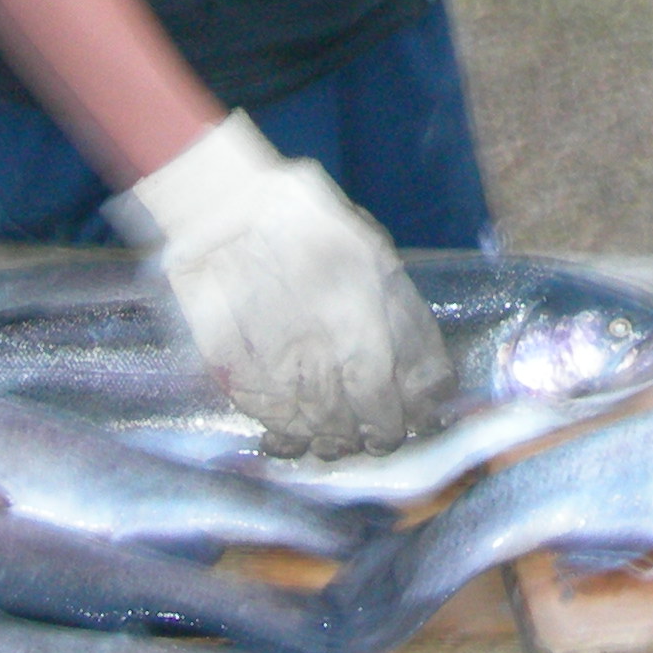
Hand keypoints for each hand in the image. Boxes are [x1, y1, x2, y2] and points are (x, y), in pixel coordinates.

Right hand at [105, 114, 453, 457]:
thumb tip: (421, 365)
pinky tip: (293, 437)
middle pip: (378, 415)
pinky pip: (277, 425)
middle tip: (379, 437)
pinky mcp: (245, 376)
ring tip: (339, 440)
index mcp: (380, 305)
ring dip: (339, 442)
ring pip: (329, 430)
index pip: (422, 379)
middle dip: (385, 434)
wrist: (224, 210)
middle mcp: (342, 342)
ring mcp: (292, 364)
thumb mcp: (369, 248)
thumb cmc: (302, 219)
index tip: (425, 416)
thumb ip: (395, 306)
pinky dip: (289, 438)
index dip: (428, 407)